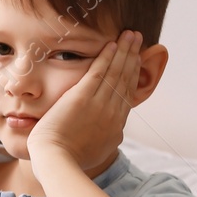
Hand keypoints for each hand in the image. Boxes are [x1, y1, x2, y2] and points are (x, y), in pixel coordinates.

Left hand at [26, 29, 141, 174]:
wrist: (57, 162)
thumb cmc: (69, 160)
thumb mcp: (97, 152)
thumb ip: (105, 139)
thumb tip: (113, 133)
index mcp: (116, 126)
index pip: (127, 94)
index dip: (134, 75)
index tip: (137, 61)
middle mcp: (113, 113)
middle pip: (126, 79)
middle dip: (133, 57)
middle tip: (139, 40)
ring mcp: (99, 104)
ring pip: (117, 72)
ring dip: (125, 51)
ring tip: (131, 35)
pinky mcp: (83, 97)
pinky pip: (99, 71)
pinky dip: (108, 57)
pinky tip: (113, 44)